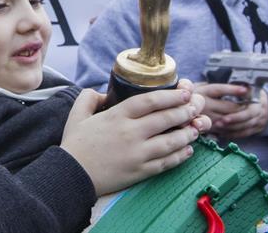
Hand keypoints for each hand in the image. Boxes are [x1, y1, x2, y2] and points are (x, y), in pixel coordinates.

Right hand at [61, 82, 209, 195]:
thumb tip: (104, 93)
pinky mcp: (140, 171)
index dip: (172, 95)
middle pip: (166, 118)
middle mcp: (130, 133)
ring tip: (197, 127)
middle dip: (186, 110)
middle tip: (197, 106)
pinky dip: (180, 155)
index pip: (151, 100)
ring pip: (171, 141)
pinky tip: (188, 149)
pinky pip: (166, 162)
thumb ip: (90, 97)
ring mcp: (137, 154)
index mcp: (117, 115)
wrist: (70, 176)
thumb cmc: (74, 145)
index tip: (185, 91)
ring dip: (188, 133)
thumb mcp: (77, 114)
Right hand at [195, 83, 267, 139]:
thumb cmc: (192, 95)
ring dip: (241, 117)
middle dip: (243, 106)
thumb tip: (234, 84)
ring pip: (229, 119)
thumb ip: (214, 86)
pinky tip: (242, 122)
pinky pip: (225, 129)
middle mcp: (204, 105)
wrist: (177, 109)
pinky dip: (235, 126)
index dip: (233, 90)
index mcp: (202, 92)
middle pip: (228, 107)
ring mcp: (205, 118)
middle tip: (254, 103)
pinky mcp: (207, 128)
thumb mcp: (200, 85)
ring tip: (250, 112)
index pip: (219, 90)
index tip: (245, 89)